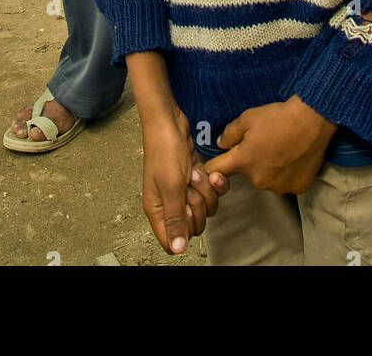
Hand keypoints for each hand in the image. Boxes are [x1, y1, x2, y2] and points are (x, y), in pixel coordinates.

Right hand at [141, 103, 204, 254]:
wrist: (170, 121)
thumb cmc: (164, 149)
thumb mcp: (171, 186)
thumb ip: (175, 218)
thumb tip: (177, 249)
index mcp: (157, 209)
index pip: (172, 240)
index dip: (185, 230)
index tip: (188, 211)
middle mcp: (169, 203)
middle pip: (195, 224)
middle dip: (199, 204)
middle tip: (189, 186)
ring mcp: (183, 190)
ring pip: (206, 206)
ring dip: (206, 189)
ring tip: (194, 173)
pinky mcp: (194, 178)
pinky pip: (212, 190)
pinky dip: (213, 181)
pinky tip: (208, 171)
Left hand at [207, 97, 337, 194]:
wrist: (311, 121)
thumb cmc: (278, 117)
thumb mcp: (248, 117)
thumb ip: (230, 133)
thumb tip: (221, 144)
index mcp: (243, 162)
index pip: (217, 170)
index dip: (213, 166)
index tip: (214, 164)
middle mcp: (258, 180)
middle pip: (249, 173)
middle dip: (252, 161)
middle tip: (266, 143)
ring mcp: (279, 186)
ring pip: (269, 179)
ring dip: (271, 168)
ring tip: (283, 149)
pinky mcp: (297, 188)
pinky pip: (287, 182)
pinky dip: (289, 173)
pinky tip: (295, 157)